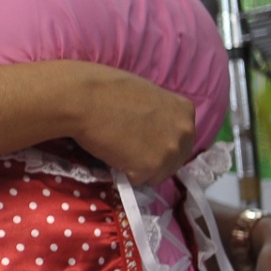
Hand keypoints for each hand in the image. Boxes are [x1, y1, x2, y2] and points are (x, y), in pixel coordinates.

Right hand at [70, 64, 196, 187]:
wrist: (85, 99)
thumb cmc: (108, 89)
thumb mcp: (147, 95)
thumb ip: (158, 114)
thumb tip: (152, 130)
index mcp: (185, 112)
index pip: (180, 139)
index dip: (160, 142)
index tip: (143, 140)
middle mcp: (185, 133)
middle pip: (174, 160)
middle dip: (153, 159)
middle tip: (129, 150)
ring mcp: (169, 153)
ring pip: (156, 174)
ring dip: (138, 169)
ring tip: (118, 152)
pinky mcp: (150, 169)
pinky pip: (137, 180)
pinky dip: (124, 174)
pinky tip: (112, 156)